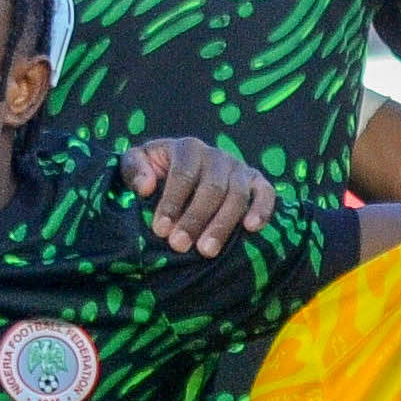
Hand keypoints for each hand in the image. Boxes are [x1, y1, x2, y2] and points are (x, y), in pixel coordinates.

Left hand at [123, 139, 277, 255]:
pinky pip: (266, 194)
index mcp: (188, 148)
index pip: (183, 174)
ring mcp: (239, 169)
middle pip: (212, 188)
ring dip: (222, 225)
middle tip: (179, 246)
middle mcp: (217, 155)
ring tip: (207, 251)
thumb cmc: (156, 174)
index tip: (160, 230)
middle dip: (194, 219)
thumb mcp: (137, 164)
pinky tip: (251, 228)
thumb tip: (147, 187)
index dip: (172, 202)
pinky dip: (262, 209)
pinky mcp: (257, 182)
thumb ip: (133, 169)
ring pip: (237, 196)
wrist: (182, 175)